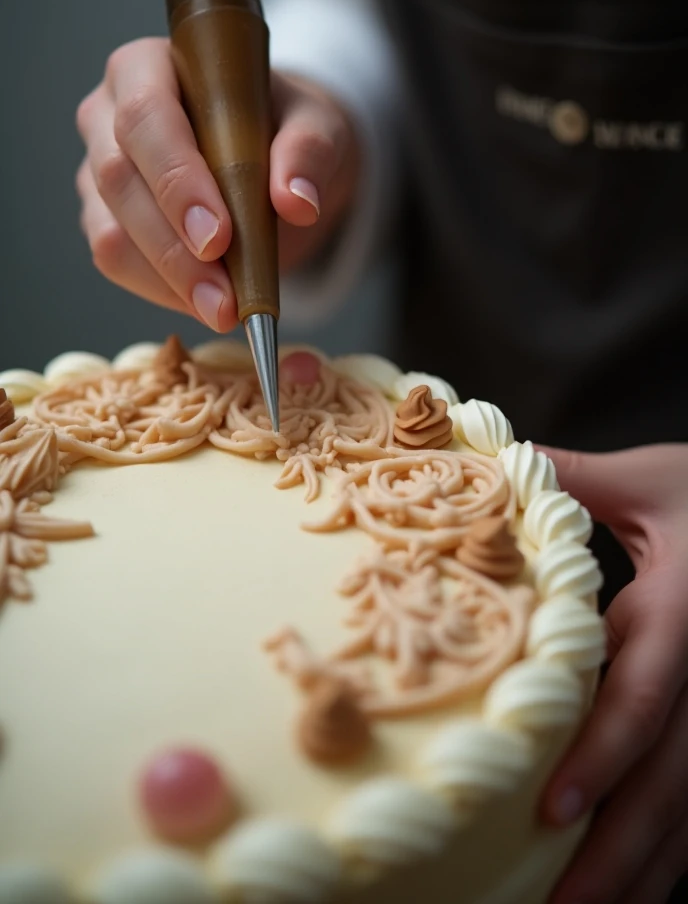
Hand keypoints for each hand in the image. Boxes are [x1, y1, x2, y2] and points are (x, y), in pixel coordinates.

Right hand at [76, 38, 359, 330]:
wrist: (274, 158)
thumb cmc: (284, 128)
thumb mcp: (315, 126)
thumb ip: (309, 151)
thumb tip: (296, 201)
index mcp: (149, 67)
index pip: (145, 117)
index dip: (176, 180)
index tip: (219, 237)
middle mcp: (108, 115)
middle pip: (119, 179)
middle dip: (174, 247)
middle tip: (224, 297)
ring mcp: (99, 170)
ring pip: (111, 232)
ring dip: (168, 280)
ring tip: (223, 310)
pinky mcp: (104, 218)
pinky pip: (117, 261)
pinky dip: (162, 291)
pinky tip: (205, 303)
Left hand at [537, 443, 687, 903]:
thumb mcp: (652, 480)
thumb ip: (576, 477)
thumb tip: (492, 463)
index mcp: (682, 609)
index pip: (646, 692)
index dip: (604, 753)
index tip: (553, 809)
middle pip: (673, 776)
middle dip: (619, 847)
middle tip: (559, 903)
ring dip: (645, 869)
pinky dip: (674, 855)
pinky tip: (637, 891)